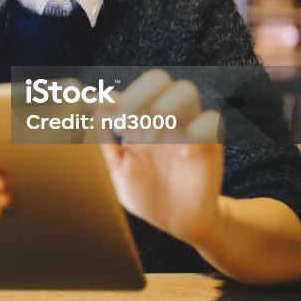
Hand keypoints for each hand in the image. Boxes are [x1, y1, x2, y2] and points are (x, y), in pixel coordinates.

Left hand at [98, 69, 224, 245]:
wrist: (178, 222)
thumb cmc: (146, 194)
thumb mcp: (119, 170)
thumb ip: (106, 144)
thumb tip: (88, 115)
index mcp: (139, 121)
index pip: (127, 94)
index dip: (113, 99)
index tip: (100, 113)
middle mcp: (164, 118)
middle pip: (158, 78)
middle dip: (139, 97)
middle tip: (126, 126)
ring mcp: (188, 127)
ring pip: (186, 90)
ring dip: (165, 110)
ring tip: (152, 139)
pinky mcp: (211, 143)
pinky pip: (212, 120)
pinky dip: (196, 133)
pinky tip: (184, 155)